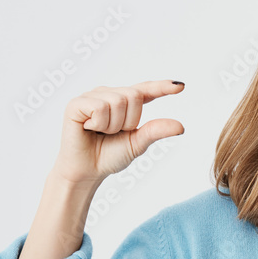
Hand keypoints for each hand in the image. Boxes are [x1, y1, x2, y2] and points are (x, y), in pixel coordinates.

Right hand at [53, 79, 185, 184]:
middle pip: (134, 96)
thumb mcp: (138, 143)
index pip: (146, 90)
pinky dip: (99, 123)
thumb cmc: (109, 156)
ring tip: (100, 132)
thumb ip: (156, 131)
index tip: (181, 87)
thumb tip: (181, 126)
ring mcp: (92, 96)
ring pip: (117, 101)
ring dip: (113, 125)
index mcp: (124, 102)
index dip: (162, 87)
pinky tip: (88, 129)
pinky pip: (100, 107)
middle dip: (129, 121)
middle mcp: (108, 94)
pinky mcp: (76, 103)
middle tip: (113, 133)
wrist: (87, 171)